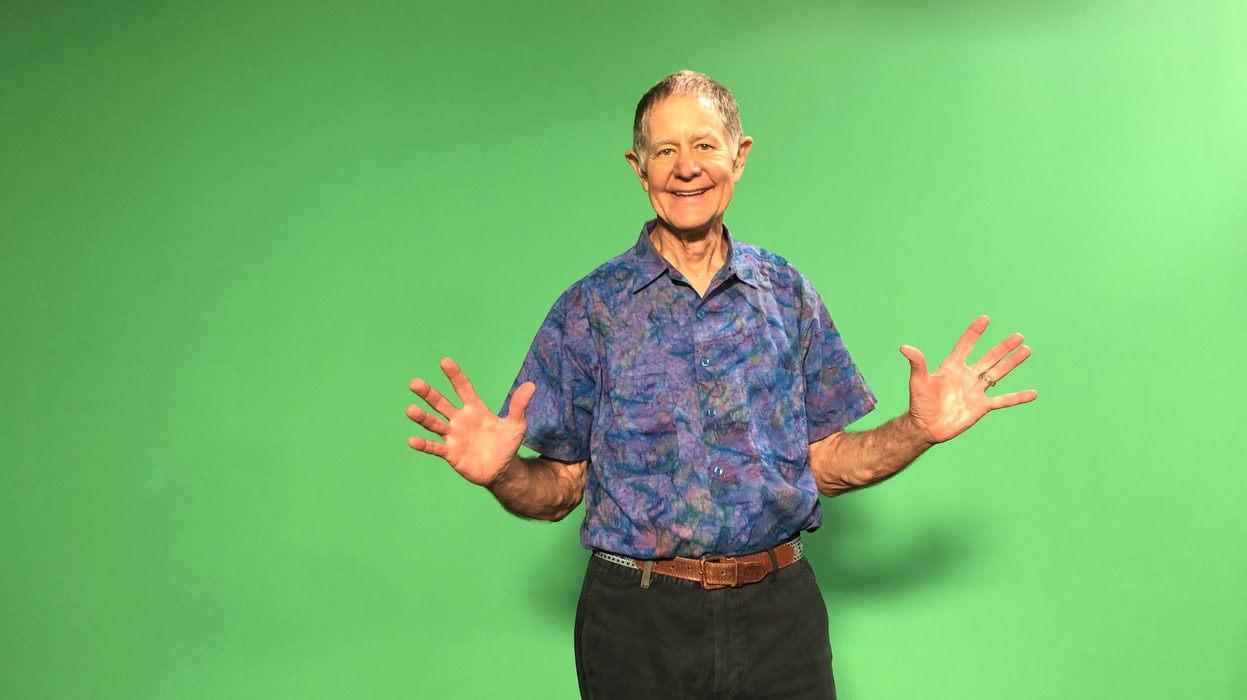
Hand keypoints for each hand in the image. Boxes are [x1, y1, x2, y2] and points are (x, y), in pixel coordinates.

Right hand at [406, 358, 535, 485]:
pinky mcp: (450, 453)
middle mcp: (460, 419)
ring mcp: (453, 435)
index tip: (445, 361)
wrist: (502, 469)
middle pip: (441, 403)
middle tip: (414, 383)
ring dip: (422, 417)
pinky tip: (412, 440)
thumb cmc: (506, 444)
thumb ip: (518, 406)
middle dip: (428, 394)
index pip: (463, 388)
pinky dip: (423, 445)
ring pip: (434, 424)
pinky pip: (434, 447)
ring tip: (410, 410)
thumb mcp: (516, 424)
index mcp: (474, 408)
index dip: (455, 376)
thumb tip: (530, 385)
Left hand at [900, 316, 1036, 443]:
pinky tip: (1033, 393)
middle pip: (989, 358)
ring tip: (1027, 350)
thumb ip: (917, 364)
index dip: (974, 333)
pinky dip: (1017, 397)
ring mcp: (975, 391)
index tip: (985, 319)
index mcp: (952, 367)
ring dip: (1012, 363)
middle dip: (1003, 347)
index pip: (965, 345)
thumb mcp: (918, 381)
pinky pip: (1002, 401)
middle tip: (1018, 336)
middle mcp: (967, 376)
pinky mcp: (981, 407)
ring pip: (998, 374)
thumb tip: (905, 347)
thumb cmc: (920, 403)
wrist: (926, 427)